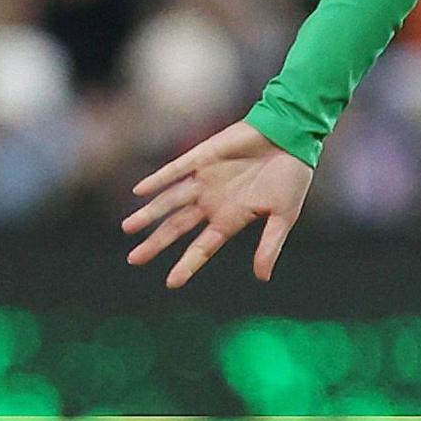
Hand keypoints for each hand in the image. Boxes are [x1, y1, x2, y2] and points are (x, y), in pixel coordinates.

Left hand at [125, 121, 314, 287]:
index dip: (187, 264)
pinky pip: (175, 170)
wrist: (293, 136)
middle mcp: (212, 202)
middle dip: (155, 243)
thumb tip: (262, 278)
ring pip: (170, 201)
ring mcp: (205, 180)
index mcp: (231, 219)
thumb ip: (270, 246)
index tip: (171, 283)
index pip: (202, 247)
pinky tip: (140, 191)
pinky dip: (158, 180)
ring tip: (128, 228)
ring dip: (149, 214)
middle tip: (134, 260)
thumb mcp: (284, 216)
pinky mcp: (203, 156)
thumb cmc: (292, 177)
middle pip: (177, 227)